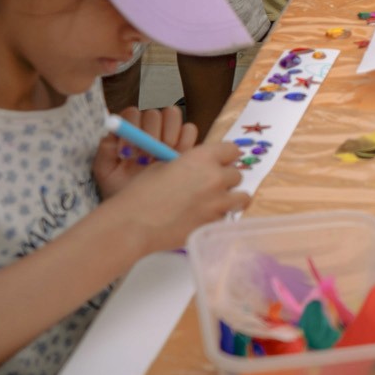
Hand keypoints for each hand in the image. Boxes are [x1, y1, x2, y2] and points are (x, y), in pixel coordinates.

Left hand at [93, 105, 198, 199]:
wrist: (140, 208)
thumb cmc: (121, 188)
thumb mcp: (106, 172)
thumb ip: (105, 150)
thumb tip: (114, 133)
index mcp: (130, 129)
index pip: (132, 113)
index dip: (131, 128)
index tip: (126, 153)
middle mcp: (150, 127)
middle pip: (154, 113)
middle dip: (149, 134)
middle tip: (144, 158)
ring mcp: (169, 132)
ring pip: (173, 114)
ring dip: (167, 134)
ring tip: (159, 158)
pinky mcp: (186, 144)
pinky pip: (189, 130)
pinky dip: (184, 141)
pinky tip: (172, 160)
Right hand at [102, 137, 246, 253]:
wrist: (134, 224)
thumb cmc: (141, 192)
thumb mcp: (163, 166)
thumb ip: (188, 165)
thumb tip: (198, 169)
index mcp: (202, 157)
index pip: (232, 150)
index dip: (225, 157)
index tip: (219, 163)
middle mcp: (215, 177)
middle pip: (236, 174)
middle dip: (225, 179)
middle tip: (210, 186)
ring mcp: (217, 202)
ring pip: (241, 196)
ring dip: (230, 198)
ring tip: (215, 203)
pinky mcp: (213, 223)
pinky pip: (226, 217)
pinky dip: (218, 217)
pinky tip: (202, 219)